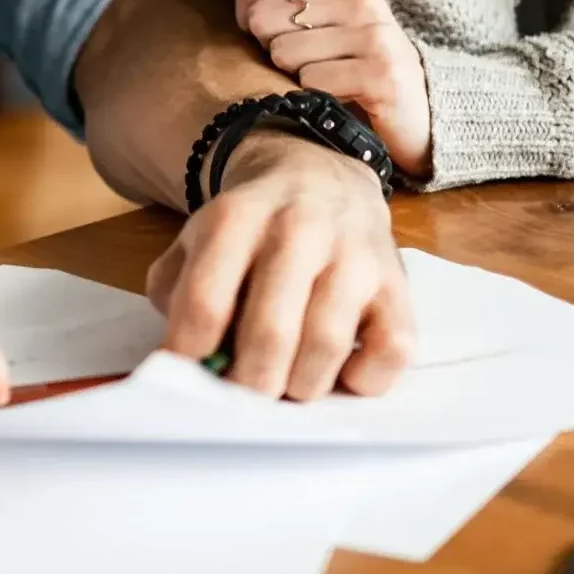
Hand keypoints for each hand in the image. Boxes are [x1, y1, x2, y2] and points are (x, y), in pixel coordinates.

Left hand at [146, 133, 412, 400]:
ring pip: (326, 345)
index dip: (191, 352)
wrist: (320, 176)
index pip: (205, 301)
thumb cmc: (253, 227)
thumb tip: (180, 353)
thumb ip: (177, 286)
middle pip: (270, 332)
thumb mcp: (198, 236)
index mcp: (237, 218)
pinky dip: (363, 377)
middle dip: (250, 383)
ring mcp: (354, 256)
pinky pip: (390, 351)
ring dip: (300, 385)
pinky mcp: (397, 282)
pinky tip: (341, 369)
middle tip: (242, 398)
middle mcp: (298, 230)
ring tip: (287, 384)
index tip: (187, 376)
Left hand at [235, 0, 433, 179]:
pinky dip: (316, 96)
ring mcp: (375, 35)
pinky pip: (311, 81)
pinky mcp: (381, 74)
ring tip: (326, 80)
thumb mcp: (322, 24)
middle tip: (303, 65)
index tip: (271, 35)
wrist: (418, 117)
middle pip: (262, 18)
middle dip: (270, 49)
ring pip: (283, 51)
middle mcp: (362, 0)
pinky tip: (339, 97)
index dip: (246, 14)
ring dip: (295, 75)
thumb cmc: (354, 68)